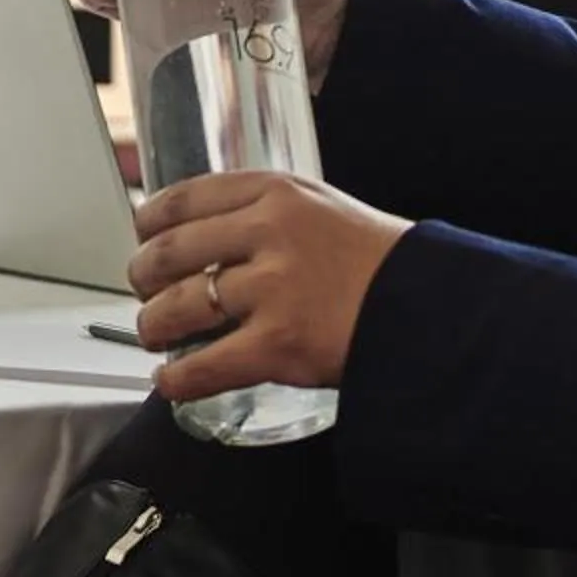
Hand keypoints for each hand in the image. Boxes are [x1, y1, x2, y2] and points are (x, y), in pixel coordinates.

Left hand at [128, 172, 410, 404]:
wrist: (434, 308)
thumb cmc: (377, 263)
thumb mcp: (320, 208)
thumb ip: (264, 213)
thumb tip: (202, 236)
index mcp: (275, 193)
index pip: (184, 198)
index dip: (150, 222)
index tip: (143, 235)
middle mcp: (268, 233)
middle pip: (169, 253)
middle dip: (142, 277)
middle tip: (142, 291)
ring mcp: (273, 289)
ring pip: (178, 308)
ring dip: (152, 326)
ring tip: (153, 334)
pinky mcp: (279, 345)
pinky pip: (205, 366)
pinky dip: (177, 379)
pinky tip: (170, 383)